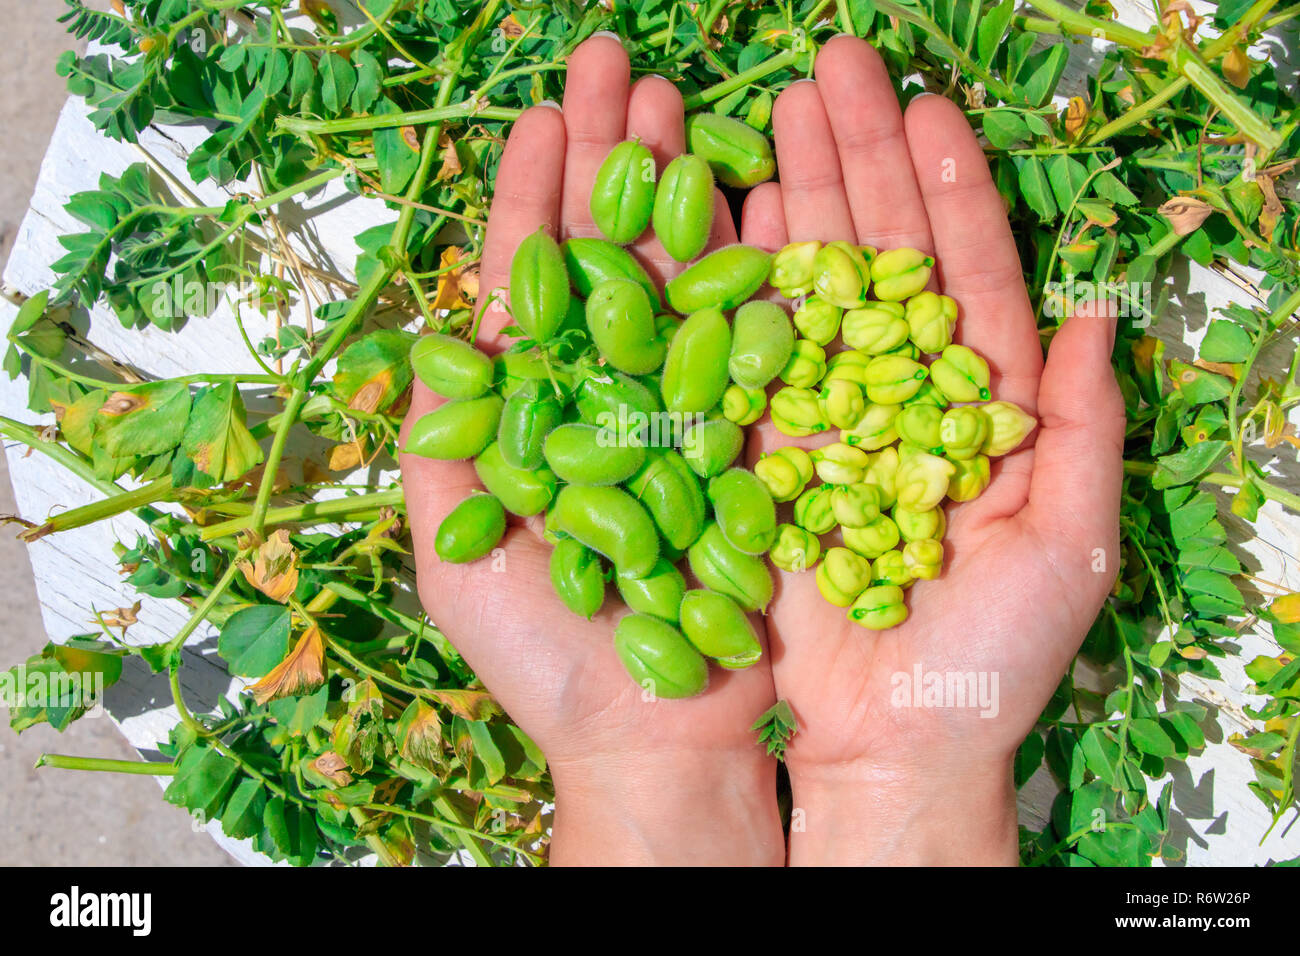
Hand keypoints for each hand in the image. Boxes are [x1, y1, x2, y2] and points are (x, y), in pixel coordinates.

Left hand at [400, 35, 783, 865]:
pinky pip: (753, 340)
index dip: (533, 200)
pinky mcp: (756, 442)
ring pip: (683, 280)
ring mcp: (687, 412)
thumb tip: (432, 336)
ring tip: (676, 101)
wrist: (664, 744)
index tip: (543, 118)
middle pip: (609, 258)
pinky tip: (752, 190)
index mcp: (535, 416)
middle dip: (609, 162)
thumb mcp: (459, 557)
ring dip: (679, 190)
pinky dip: (752, 266)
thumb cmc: (551, 667)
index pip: (530, 288)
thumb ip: (439, 445)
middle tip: (617, 65)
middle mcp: (611, 398)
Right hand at [740, 37, 1124, 863]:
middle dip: (858, 158)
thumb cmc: (989, 662)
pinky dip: (732, 285)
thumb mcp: (1067, 545)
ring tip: (776, 111)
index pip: (965, 273)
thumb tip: (1100, 315)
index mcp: (976, 404)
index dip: (945, 189)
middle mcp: (892, 393)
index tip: (923, 107)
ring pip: (806, 286)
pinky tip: (724, 213)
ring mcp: (817, 415)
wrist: (887, 745)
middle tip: (833, 66)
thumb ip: (1083, 429)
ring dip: (793, 197)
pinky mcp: (753, 453)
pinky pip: (741, 355)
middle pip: (877, 255)